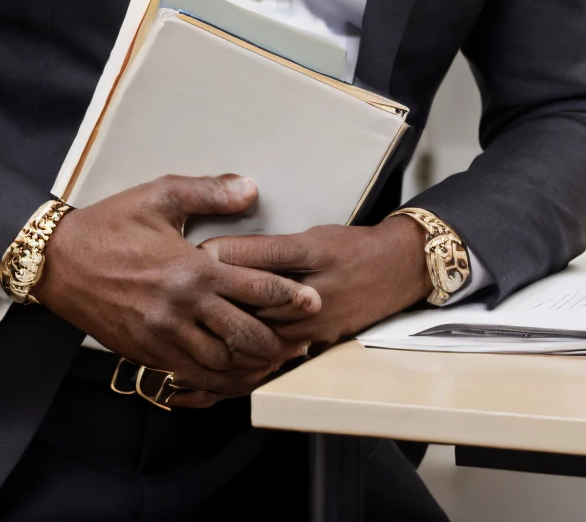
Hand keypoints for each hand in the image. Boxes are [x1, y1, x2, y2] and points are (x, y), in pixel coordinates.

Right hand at [32, 174, 321, 408]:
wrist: (57, 263)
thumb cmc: (108, 225)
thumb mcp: (157, 196)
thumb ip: (208, 192)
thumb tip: (250, 189)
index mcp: (191, 270)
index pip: (256, 287)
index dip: (290, 297)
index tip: (312, 301)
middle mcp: (181, 309)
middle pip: (248, 336)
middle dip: (278, 339)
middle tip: (298, 337)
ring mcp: (163, 336)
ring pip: (223, 363)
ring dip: (251, 363)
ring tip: (271, 356)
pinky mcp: (147, 353)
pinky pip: (193, 376)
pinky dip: (219, 378)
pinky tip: (232, 370)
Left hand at [206, 216, 430, 350]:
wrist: (397, 270)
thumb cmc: (349, 248)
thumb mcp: (310, 236)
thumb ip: (267, 249)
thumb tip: (216, 255)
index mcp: (312, 253)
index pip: (259, 254)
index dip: (222, 254)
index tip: (195, 254)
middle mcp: (313, 291)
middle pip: (254, 296)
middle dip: (220, 293)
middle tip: (188, 289)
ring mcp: (317, 322)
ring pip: (262, 327)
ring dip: (232, 323)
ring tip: (199, 320)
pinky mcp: (318, 343)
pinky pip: (277, 349)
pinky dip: (252, 348)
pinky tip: (228, 348)